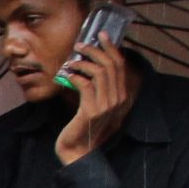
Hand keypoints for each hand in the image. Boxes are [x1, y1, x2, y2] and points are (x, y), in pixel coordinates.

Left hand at [54, 40, 133, 165]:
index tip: (100, 35)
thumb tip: (86, 65)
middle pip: (110, 65)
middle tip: (80, 45)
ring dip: (82, 62)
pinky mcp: (91, 111)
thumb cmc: (82, 127)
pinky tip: (67, 75)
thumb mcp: (93, 104)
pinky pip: (85, 85)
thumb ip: (95, 87)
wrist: (78, 151)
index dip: (111, 48)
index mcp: (121, 96)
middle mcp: (118, 99)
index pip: (120, 65)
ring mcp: (106, 105)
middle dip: (95, 51)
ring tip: (70, 61)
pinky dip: (75, 76)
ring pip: (99, 72)